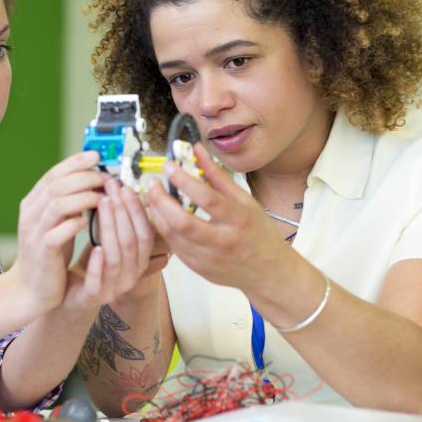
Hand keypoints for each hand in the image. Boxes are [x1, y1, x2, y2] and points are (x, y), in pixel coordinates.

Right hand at [9, 150, 105, 314]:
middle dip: (85, 178)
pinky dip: (75, 224)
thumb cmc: (49, 254)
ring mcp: (34, 232)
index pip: (53, 174)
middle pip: (57, 185)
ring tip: (102, 198)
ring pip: (57, 204)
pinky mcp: (42, 252)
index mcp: (33, 203)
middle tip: (107, 179)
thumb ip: (68, 202)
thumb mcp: (56, 222)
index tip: (97, 156)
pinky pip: (57, 232)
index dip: (75, 163)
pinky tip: (88, 222)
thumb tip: (93, 179)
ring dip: (84, 197)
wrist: (30, 288)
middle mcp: (31, 214)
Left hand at [64, 179, 168, 310]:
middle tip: (110, 188)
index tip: (125, 187)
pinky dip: (97, 264)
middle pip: (132, 242)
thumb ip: (115, 220)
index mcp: (138, 261)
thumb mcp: (106, 238)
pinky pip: (98, 282)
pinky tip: (94, 247)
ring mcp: (113, 288)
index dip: (137, 210)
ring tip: (101, 205)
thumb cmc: (90, 262)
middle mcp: (130, 275)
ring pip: (116, 259)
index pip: (145, 233)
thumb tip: (118, 184)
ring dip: (110, 229)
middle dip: (122, 211)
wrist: (67, 292)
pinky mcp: (92, 297)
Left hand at [145, 142, 288, 291]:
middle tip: (152, 184)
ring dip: (157, 214)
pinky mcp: (198, 268)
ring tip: (153, 197)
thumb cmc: (258, 232)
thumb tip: (197, 150)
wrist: (269, 272)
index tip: (169, 166)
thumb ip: (217, 176)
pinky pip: (173, 247)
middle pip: (182, 221)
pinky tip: (161, 216)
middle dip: (161, 200)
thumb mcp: (245, 200)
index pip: (206, 198)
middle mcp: (224, 241)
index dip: (183, 180)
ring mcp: (209, 258)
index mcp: (239, 220)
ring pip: (172, 236)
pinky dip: (163, 229)